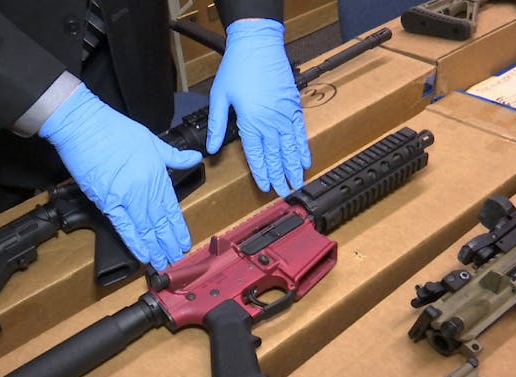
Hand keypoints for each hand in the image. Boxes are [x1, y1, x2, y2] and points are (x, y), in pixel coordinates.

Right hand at [39, 84, 202, 269]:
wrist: (84, 126)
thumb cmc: (114, 129)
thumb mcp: (152, 140)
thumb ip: (174, 155)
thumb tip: (195, 157)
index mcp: (157, 174)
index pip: (171, 208)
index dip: (178, 228)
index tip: (184, 242)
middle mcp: (145, 188)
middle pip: (160, 222)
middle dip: (168, 242)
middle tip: (176, 259)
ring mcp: (126, 197)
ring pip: (145, 228)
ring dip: (155, 247)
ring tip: (162, 262)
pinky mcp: (107, 201)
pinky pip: (124, 227)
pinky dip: (134, 242)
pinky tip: (143, 254)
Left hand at [207, 18, 310, 196]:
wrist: (259, 44)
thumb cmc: (237, 67)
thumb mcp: (219, 96)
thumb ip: (216, 124)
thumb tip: (210, 148)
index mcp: (250, 121)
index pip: (256, 154)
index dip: (261, 172)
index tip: (265, 187)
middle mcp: (270, 121)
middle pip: (276, 155)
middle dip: (280, 175)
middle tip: (284, 193)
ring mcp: (285, 114)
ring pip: (291, 147)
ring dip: (294, 167)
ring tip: (297, 183)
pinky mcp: (294, 106)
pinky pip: (300, 132)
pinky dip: (303, 148)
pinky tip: (305, 160)